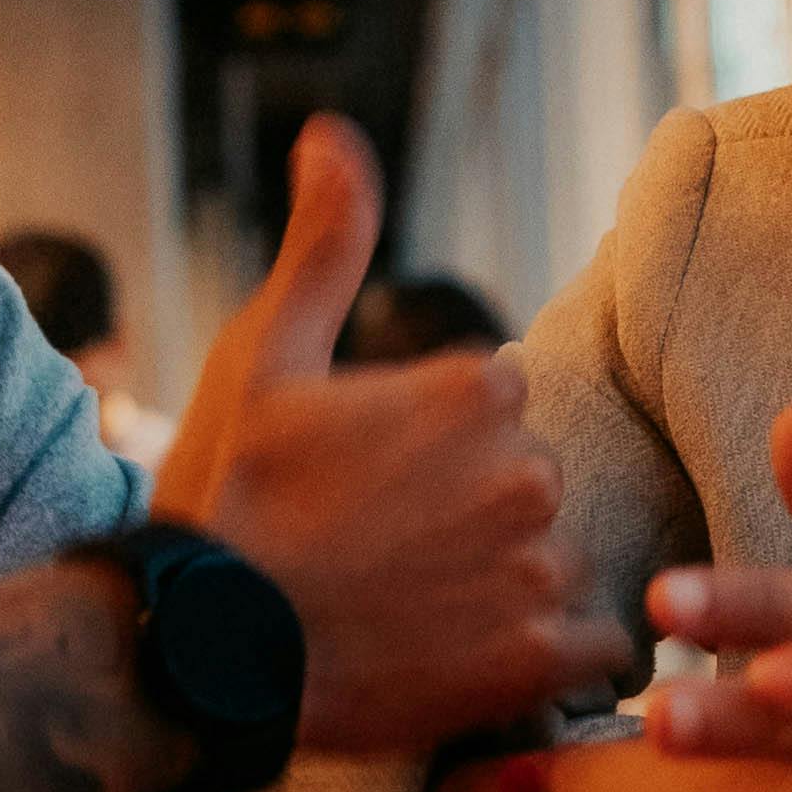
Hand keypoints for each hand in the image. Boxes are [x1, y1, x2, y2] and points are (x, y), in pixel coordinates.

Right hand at [156, 115, 630, 758]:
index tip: (373, 480)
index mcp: (475, 386)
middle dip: (474, 509)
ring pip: (558, 558)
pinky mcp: (540, 657)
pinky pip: (594, 645)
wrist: (197, 653)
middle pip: (528, 478)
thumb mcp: (263, 353)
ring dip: (508, 582)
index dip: (432, 440)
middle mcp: (525, 469)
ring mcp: (537, 566)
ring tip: (417, 611)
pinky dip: (551, 653)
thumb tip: (333, 133)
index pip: (497, 398)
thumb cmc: (225, 496)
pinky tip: (475, 656)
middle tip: (387, 552)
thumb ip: (325, 243)